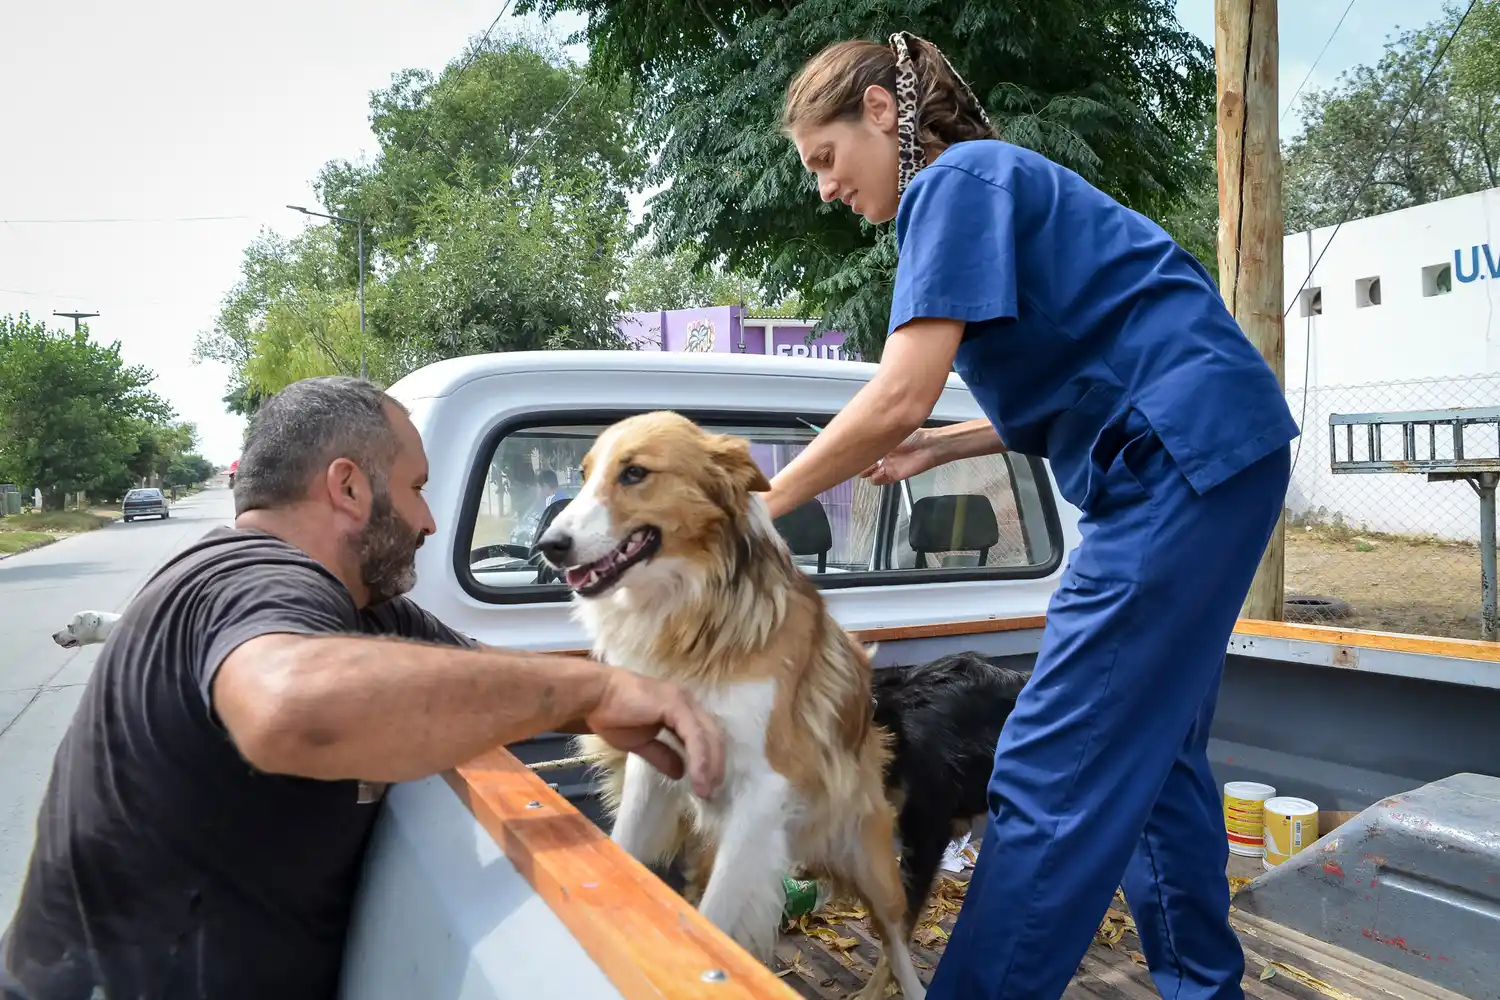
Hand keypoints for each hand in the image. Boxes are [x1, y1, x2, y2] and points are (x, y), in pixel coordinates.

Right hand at [584, 669, 725, 798]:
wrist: (593, 698)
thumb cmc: (612, 716)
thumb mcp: (642, 743)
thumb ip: (662, 755)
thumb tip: (680, 773)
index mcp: (681, 710)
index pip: (706, 736)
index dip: (711, 761)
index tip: (708, 786)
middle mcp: (688, 703)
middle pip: (713, 736)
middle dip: (716, 766)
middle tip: (711, 794)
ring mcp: (683, 702)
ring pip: (708, 736)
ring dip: (710, 766)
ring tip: (706, 791)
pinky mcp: (675, 705)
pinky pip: (694, 735)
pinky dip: (699, 758)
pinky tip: (698, 777)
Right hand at [860, 428, 941, 484]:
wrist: (930, 447)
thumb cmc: (916, 436)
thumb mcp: (893, 430)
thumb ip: (879, 431)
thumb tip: (864, 426)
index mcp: (880, 442)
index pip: (862, 448)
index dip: (856, 448)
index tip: (850, 446)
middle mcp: (881, 455)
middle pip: (862, 461)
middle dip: (858, 460)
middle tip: (856, 456)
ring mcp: (885, 466)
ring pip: (867, 472)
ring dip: (866, 469)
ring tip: (869, 463)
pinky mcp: (891, 476)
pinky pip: (876, 480)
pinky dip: (875, 477)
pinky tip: (879, 470)